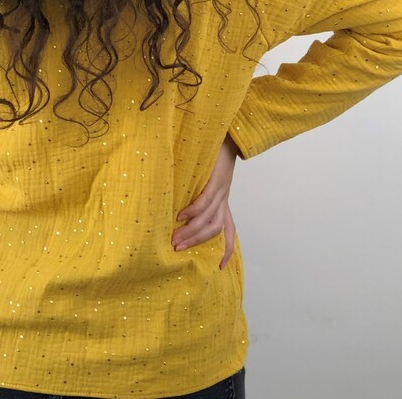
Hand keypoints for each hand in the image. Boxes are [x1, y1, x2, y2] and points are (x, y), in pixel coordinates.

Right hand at [172, 132, 239, 268]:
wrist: (226, 134)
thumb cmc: (212, 155)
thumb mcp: (205, 178)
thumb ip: (195, 191)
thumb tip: (173, 204)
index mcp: (223, 201)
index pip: (228, 230)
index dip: (226, 250)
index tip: (219, 267)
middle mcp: (224, 199)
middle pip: (215, 229)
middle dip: (196, 242)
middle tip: (177, 250)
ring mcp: (221, 190)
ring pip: (209, 219)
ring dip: (193, 232)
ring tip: (175, 238)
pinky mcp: (216, 179)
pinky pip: (205, 200)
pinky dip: (194, 210)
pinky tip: (180, 216)